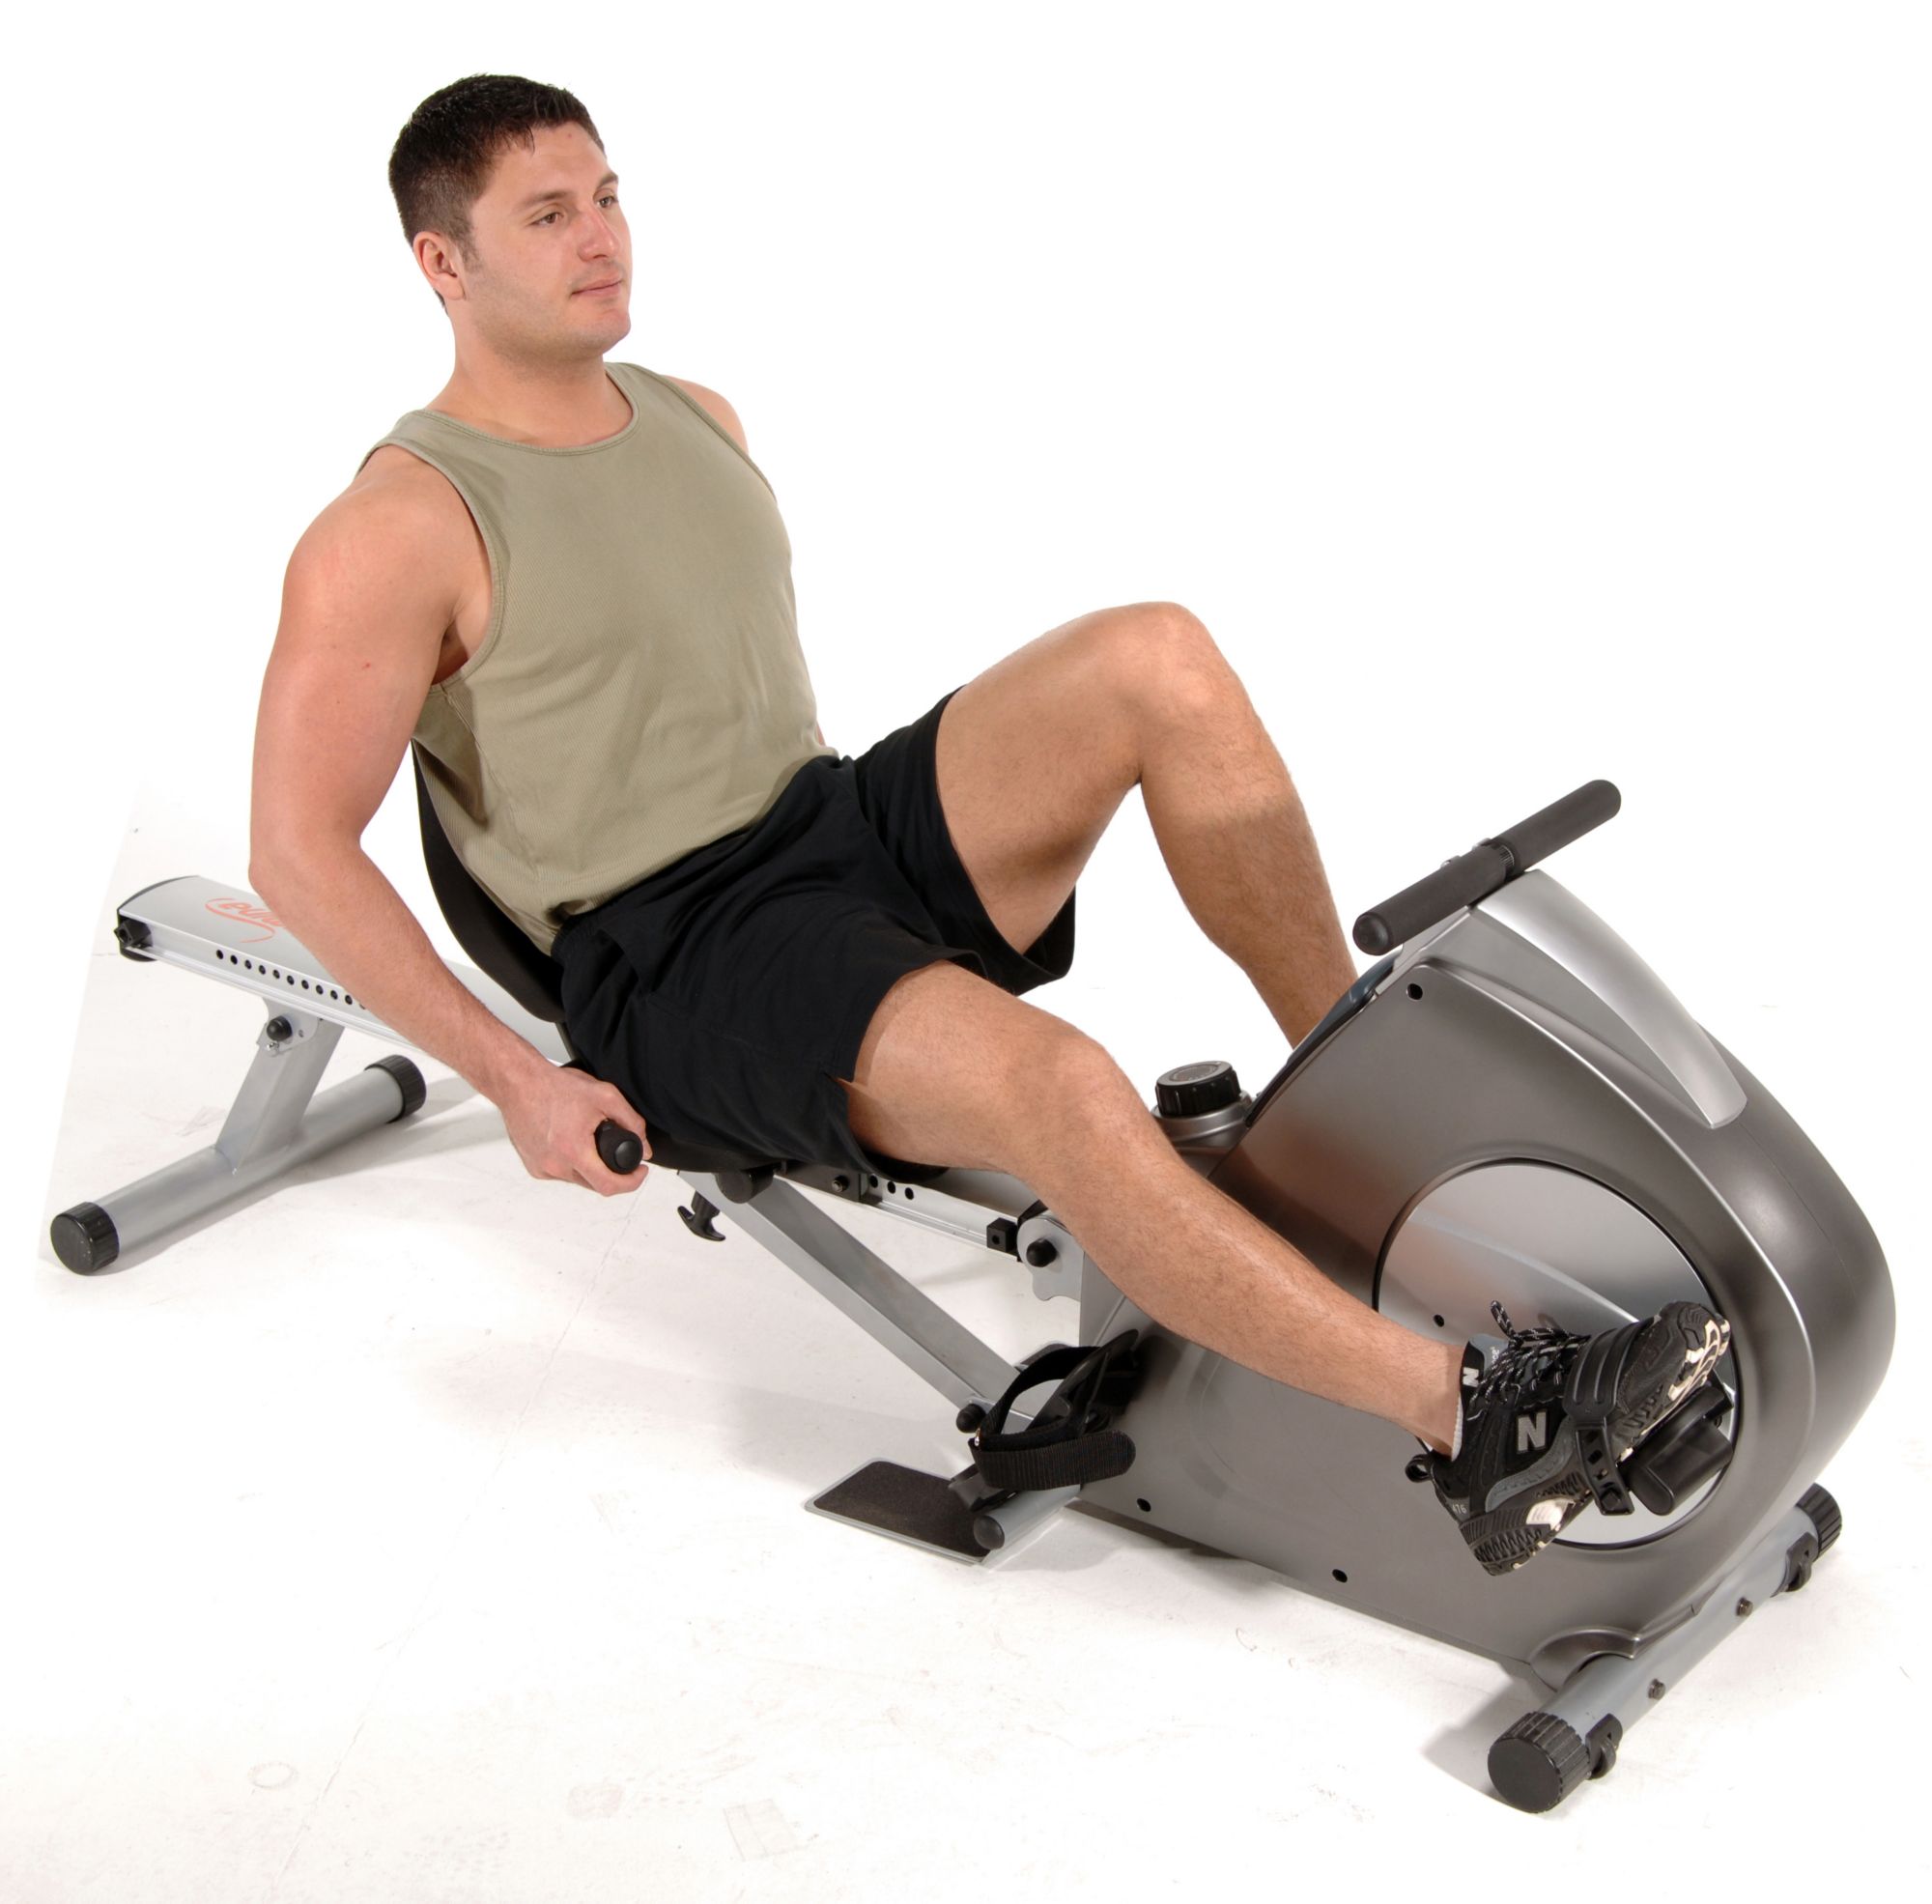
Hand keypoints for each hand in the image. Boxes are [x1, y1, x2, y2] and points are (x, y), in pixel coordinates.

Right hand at [498, 1059, 651, 1194]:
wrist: (518, 1083)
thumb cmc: (554, 1087)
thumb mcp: (604, 1096)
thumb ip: (631, 1122)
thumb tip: (645, 1147)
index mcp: (573, 1151)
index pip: (608, 1186)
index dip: (631, 1183)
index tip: (639, 1172)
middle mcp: (554, 1165)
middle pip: (594, 1184)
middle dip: (611, 1171)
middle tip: (616, 1150)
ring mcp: (541, 1168)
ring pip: (577, 1179)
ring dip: (589, 1167)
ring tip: (588, 1141)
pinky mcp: (533, 1167)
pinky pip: (559, 1173)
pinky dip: (570, 1163)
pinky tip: (569, 1143)